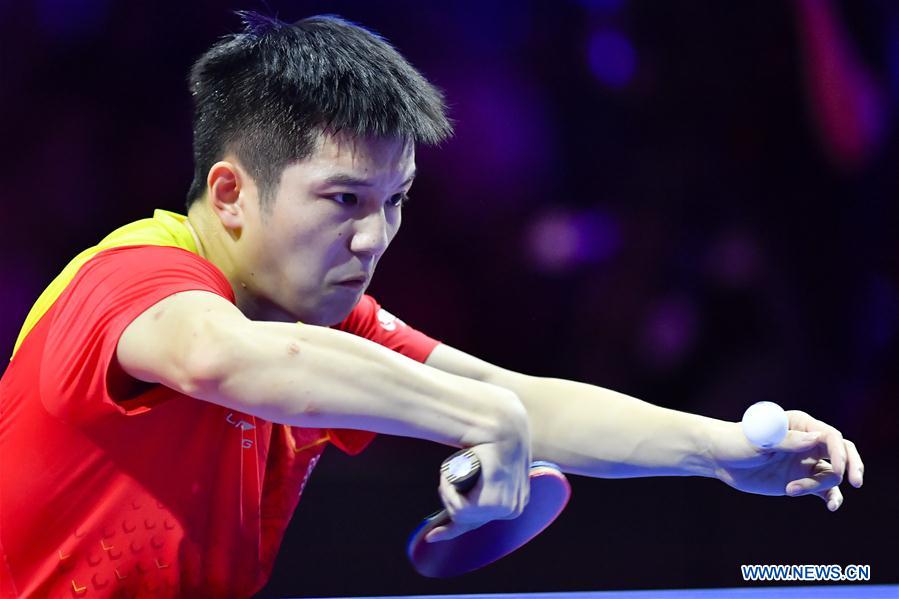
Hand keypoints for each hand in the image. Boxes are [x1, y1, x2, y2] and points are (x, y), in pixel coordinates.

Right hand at [426, 436, 531, 541]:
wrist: (502, 426)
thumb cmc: (493, 438)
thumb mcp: (486, 461)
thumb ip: (480, 472)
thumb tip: (460, 475)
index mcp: (513, 502)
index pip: (479, 522)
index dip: (450, 531)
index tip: (430, 536)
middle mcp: (513, 510)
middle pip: (465, 519)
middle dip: (448, 499)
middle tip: (445, 478)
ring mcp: (506, 510)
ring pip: (460, 514)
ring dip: (447, 494)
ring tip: (447, 473)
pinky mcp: (495, 505)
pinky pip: (460, 510)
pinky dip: (448, 494)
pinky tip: (447, 479)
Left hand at [708, 410, 863, 510]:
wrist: (719, 458)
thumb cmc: (736, 441)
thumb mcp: (759, 439)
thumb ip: (788, 440)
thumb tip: (818, 439)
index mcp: (800, 425)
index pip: (830, 436)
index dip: (838, 452)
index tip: (836, 469)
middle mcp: (808, 442)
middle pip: (842, 452)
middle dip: (852, 465)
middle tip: (855, 481)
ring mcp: (805, 462)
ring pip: (832, 474)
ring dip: (821, 486)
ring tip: (791, 490)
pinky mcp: (801, 480)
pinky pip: (824, 490)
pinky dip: (831, 497)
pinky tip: (831, 506)